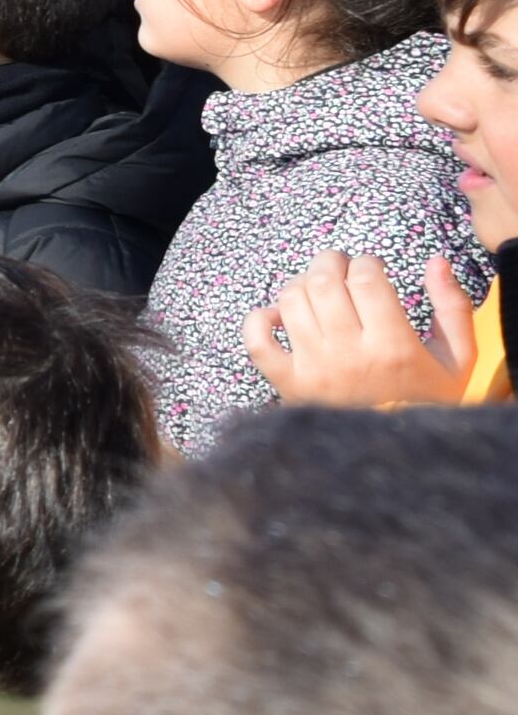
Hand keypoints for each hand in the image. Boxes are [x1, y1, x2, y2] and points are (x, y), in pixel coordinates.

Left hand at [249, 246, 479, 409]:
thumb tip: (436, 261)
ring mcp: (313, 369)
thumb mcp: (457, 359)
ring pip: (291, 303)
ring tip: (316, 288)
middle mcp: (348, 354)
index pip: (366, 279)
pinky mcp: (288, 384)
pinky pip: (256, 342)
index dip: (366, 262)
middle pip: (324, 283)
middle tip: (339, 265)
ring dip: (300, 284)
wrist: (397, 453)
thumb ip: (452, 308)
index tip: (370, 267)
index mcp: (393, 346)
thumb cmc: (427, 401)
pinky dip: (259, 320)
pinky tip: (279, 316)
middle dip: (330, 262)